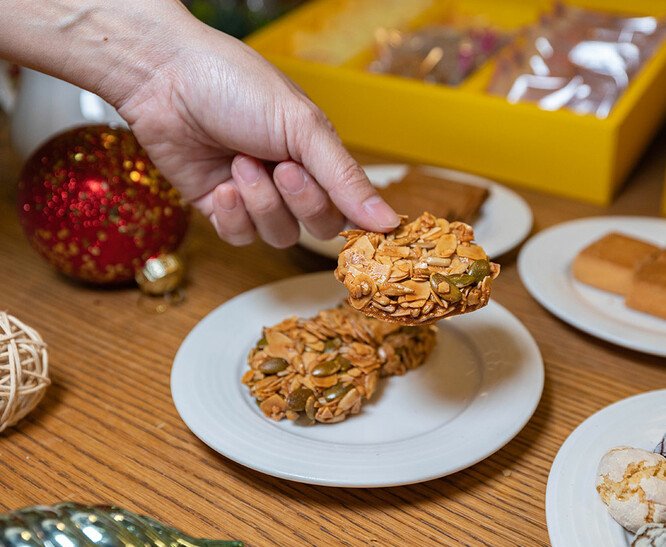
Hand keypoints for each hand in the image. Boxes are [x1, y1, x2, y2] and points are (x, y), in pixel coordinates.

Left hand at [114, 18, 398, 246]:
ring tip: (239, 162)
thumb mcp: (303, 127)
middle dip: (300, 202)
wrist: (165, 79)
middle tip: (280, 168)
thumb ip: (346, 178)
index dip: (353, 216)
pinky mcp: (219, 208)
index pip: (350, 205)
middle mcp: (290, 179)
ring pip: (279, 235)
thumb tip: (387, 221)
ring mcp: (254, 196)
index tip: (360, 224)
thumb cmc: (236, 85)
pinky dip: (233, 215)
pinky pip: (241, 237)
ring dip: (261, 202)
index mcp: (318, 155)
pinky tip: (222, 184)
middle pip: (318, 227)